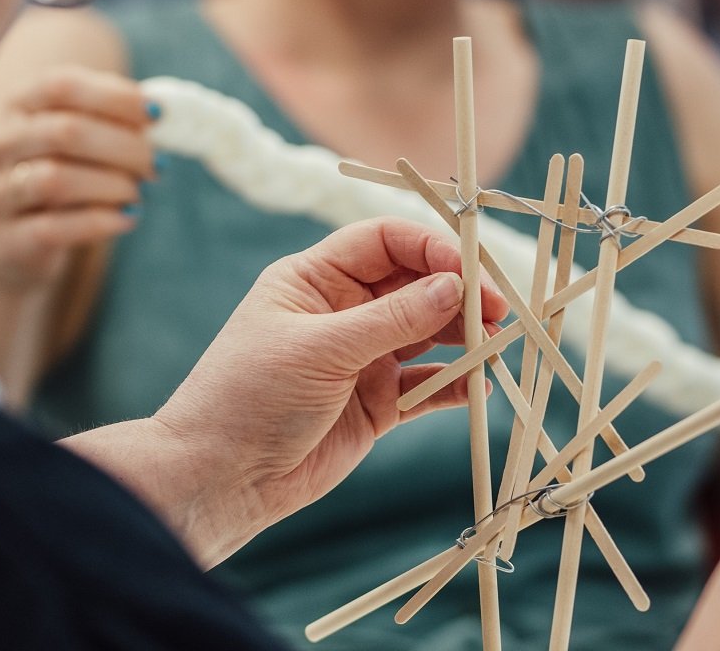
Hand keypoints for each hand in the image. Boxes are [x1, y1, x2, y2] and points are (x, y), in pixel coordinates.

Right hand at [0, 66, 154, 287]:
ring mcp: (0, 192)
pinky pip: (53, 228)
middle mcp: (3, 143)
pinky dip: (99, 222)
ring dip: (111, 185)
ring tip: (138, 194)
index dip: (114, 97)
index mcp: (21, 105)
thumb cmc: (59, 176)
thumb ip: (113, 122)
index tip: (157, 115)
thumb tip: (163, 117)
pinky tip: (127, 219)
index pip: (62, 86)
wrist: (9, 241)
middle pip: (64, 132)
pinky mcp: (9, 238)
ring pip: (56, 179)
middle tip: (159, 164)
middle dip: (123, 146)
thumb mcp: (77, 141)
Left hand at [152, 218, 507, 559]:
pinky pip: (427, 384)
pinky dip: (455, 382)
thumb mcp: (320, 349)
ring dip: (464, 334)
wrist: (221, 477)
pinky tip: (479, 384)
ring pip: (428, 332)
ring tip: (497, 342)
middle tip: (498, 308)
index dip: (430, 247)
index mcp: (315, 279)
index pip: (384, 241)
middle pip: (415, 283)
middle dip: (458, 290)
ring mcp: (362, 357)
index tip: (469, 268)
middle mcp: (343, 311)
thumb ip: (391, 319)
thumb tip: (454, 285)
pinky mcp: (377, 403)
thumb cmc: (250, 397)